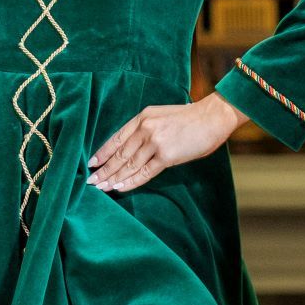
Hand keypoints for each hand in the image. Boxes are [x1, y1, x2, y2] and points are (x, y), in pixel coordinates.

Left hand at [88, 94, 239, 192]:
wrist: (213, 117)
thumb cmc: (191, 119)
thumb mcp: (162, 116)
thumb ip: (147, 129)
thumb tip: (133, 148)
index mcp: (143, 118)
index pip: (117, 138)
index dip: (103, 152)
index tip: (92, 163)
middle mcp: (145, 129)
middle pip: (120, 154)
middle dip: (104, 169)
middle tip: (91, 180)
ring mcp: (155, 142)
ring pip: (129, 164)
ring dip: (113, 178)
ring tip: (101, 188)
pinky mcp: (167, 156)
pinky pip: (145, 172)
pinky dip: (131, 181)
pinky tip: (119, 187)